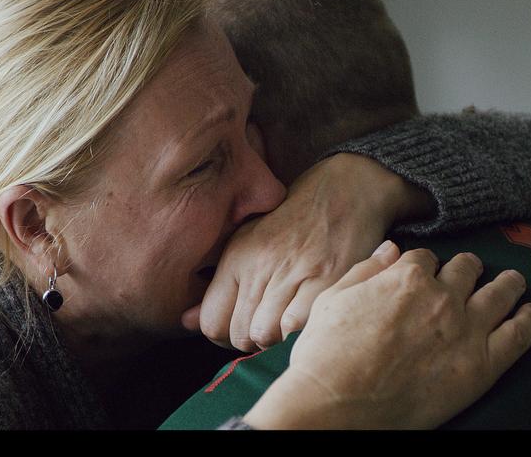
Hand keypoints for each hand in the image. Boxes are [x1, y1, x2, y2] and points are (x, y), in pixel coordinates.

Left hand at [184, 153, 434, 350]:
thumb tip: (186, 321)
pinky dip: (299, 332)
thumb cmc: (292, 221)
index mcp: (237, 257)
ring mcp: (293, 273)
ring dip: (275, 339)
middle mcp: (260, 265)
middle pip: (239, 334)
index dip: (222, 337)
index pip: (211, 321)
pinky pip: (298, 327)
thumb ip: (219, 285)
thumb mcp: (248, 241)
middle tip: (265, 327)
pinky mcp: (326, 279)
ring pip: (266, 335)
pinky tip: (305, 318)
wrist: (344, 190)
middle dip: (250, 340)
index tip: (238, 330)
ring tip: (285, 323)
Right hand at [243, 241, 530, 428]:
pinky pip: (518, 335)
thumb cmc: (326, 354)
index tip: (425, 273)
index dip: (425, 265)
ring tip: (515, 281)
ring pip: (500, 294)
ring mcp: (466, 330)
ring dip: (509, 284)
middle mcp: (441, 297)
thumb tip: (390, 249)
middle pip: (466, 269)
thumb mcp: (332, 298)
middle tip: (471, 272)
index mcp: (405, 277)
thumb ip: (366, 270)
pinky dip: (530, 320)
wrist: (337, 403)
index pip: (425, 258)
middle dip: (467, 268)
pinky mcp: (482, 365)